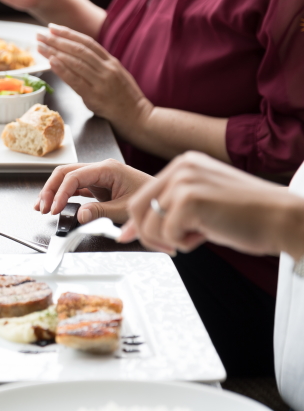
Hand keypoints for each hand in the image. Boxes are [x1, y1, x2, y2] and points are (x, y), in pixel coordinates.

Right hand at [36, 159, 154, 224]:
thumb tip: (79, 215)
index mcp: (107, 169)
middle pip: (65, 172)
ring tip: (42, 206)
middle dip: (51, 189)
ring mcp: (98, 176)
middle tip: (43, 207)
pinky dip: (63, 195)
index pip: (74, 176)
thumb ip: (100, 211)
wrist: (162, 201)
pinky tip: (55, 204)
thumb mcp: (124, 209)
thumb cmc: (149, 201)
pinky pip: (75, 187)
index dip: (60, 193)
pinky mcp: (98, 185)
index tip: (54, 209)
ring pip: (67, 178)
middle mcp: (100, 168)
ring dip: (54, 191)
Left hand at [37, 24, 152, 129]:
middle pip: (79, 49)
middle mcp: (107, 68)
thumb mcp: (115, 75)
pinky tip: (51, 62)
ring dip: (55, 52)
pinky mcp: (95, 96)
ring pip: (76, 61)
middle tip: (40, 34)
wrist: (138, 116)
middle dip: (57, 40)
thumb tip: (77, 57)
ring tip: (40, 46)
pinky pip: (76, 80)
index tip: (52, 28)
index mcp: (111, 62)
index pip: (87, 42)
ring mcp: (101, 82)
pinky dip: (63, 70)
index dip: (69, 34)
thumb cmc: (124, 97)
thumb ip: (99, 65)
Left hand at [122, 152, 303, 256]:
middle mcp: (181, 167)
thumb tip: (127, 232)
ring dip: (171, 240)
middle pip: (137, 209)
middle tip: (171, 246)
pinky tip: (208, 234)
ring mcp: (184, 181)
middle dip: (148, 234)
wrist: (282, 217)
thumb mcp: (201, 204)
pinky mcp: (189, 199)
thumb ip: (167, 210)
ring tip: (199, 234)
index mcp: (184, 164)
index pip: (143, 195)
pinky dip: (184, 243)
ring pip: (150, 224)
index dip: (139, 222)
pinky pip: (168, 234)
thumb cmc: (248, 215)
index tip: (137, 237)